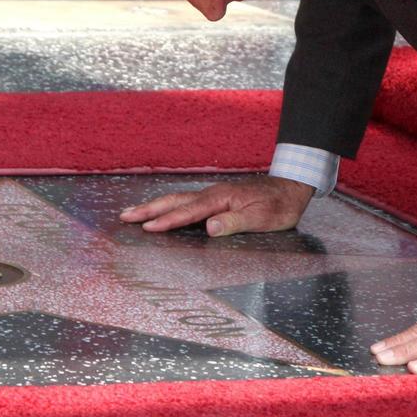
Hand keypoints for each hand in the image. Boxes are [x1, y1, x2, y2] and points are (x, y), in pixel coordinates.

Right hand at [120, 176, 313, 236]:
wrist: (292, 187)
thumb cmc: (279, 205)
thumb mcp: (263, 217)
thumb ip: (235, 222)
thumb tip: (209, 227)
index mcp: (221, 199)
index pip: (189, 212)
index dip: (167, 221)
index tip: (148, 228)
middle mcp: (213, 194)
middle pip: (175, 201)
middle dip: (149, 209)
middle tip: (124, 216)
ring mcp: (213, 195)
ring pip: (178, 199)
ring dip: (155, 206)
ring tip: (133, 213)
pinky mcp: (216, 198)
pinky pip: (186, 202)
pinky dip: (169, 206)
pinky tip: (162, 211)